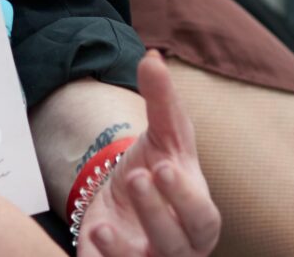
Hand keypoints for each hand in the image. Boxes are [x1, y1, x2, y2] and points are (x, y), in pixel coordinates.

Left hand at [76, 53, 218, 256]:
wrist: (127, 197)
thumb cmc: (159, 166)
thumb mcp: (163, 132)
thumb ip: (161, 98)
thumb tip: (151, 57)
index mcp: (198, 214)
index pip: (201, 215)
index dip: (184, 196)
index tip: (163, 165)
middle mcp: (178, 246)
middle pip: (177, 245)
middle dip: (157, 214)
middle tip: (136, 178)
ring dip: (123, 250)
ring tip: (103, 224)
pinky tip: (92, 238)